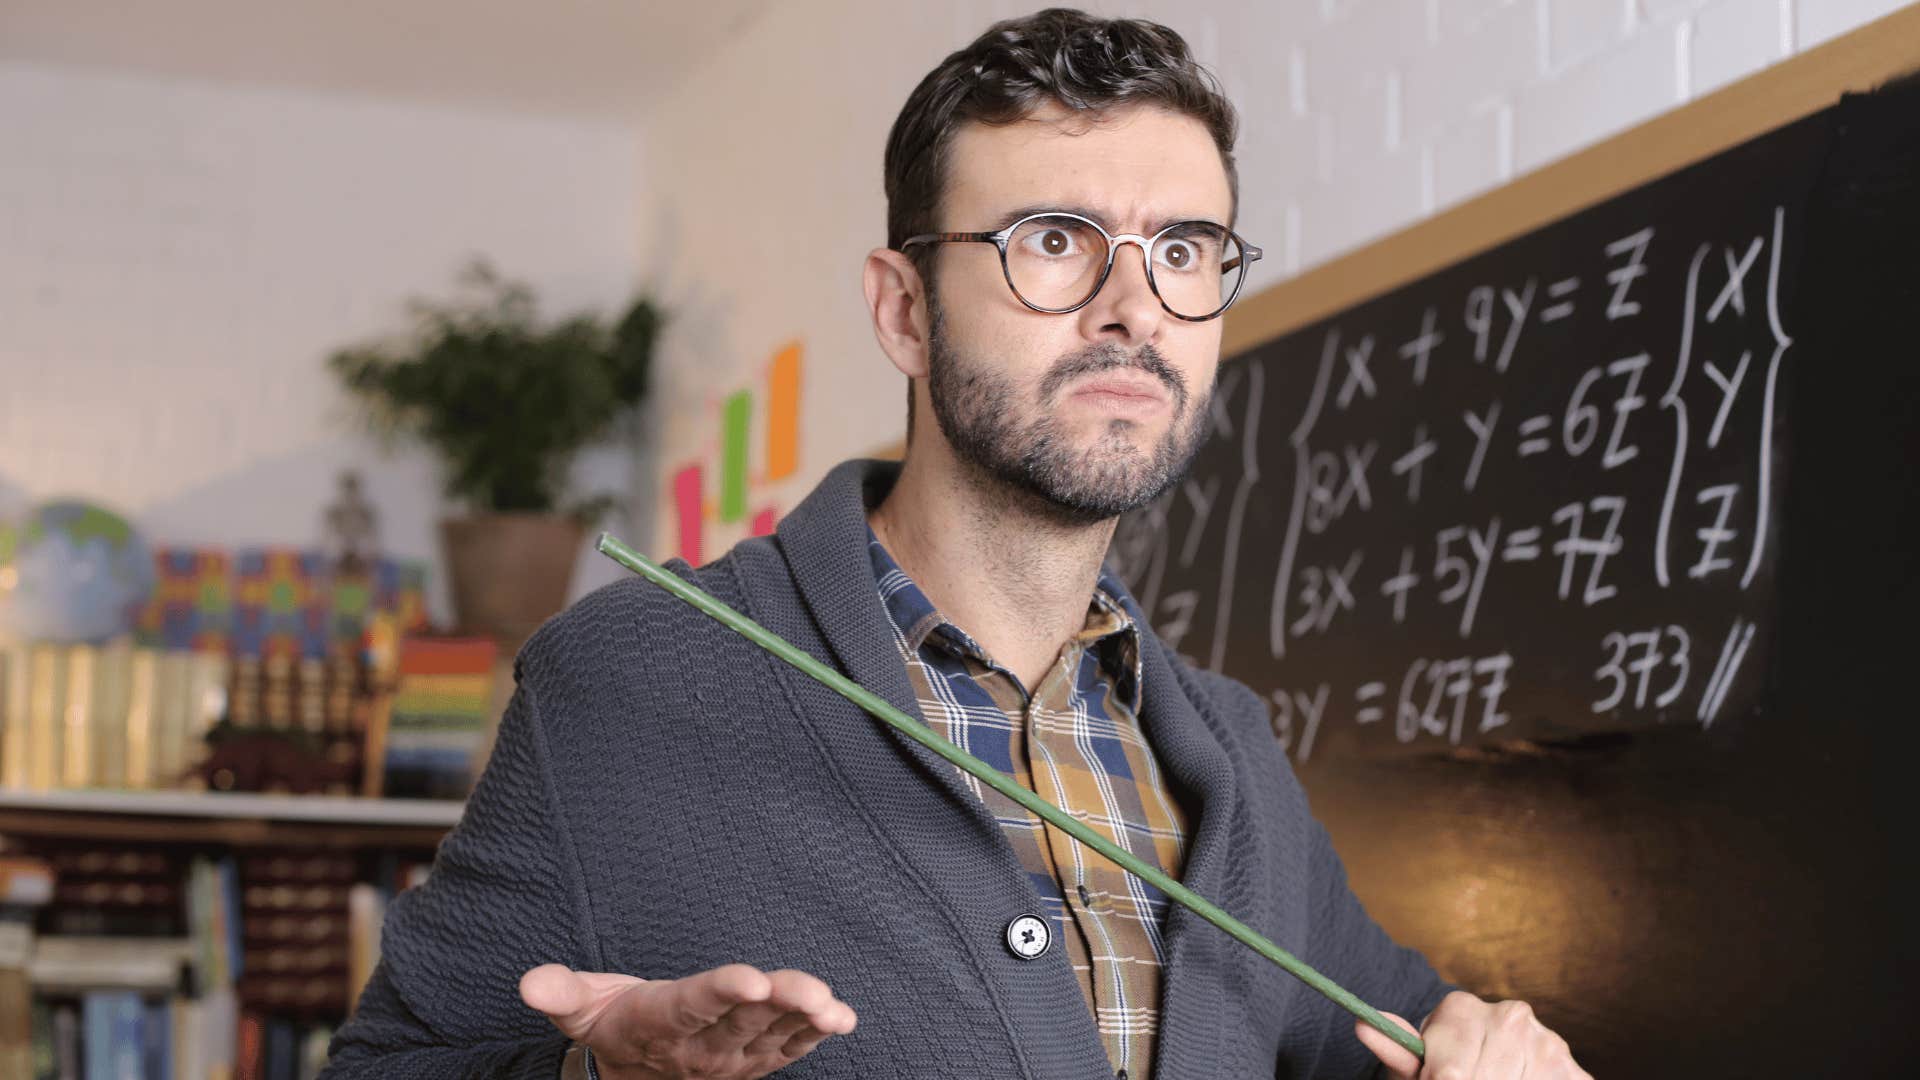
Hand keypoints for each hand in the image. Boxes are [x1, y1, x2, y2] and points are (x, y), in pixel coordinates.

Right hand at [520, 962, 856, 1079]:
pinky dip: (816, 1036)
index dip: (722, 992)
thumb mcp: (579, 1009)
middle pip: (744, 1021)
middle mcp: (702, 1046)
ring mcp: (733, 1057)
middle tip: (809, 989)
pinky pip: (790, 1049)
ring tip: (832, 1006)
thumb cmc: (613, 1025)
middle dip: (779, 1002)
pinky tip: (842, 1020)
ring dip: (805, 1019)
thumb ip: (562, 993)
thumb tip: (529, 983)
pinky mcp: (757, 1060)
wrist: (634, 1076)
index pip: (694, 1006)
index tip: (749, 977)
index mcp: (661, 1023)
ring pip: (773, 1035)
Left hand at [1356, 991, 1589, 1078]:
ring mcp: (1546, 1041)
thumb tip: (1363, 1025)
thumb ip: (1397, 1050)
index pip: (1447, 1075)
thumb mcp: (1419, 1064)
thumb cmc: (1446, 1067)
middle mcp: (1509, 1015)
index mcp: (1461, 1009)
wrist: (1490, 1061)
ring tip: (1489, 1079)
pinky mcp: (1573, 1069)